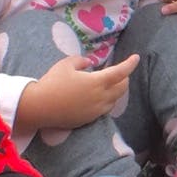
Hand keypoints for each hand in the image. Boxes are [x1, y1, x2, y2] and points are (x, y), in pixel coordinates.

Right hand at [15, 53, 139, 132]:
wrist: (40, 107)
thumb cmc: (52, 83)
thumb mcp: (65, 64)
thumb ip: (80, 61)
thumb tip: (88, 63)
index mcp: (97, 82)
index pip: (121, 72)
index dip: (130, 64)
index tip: (136, 58)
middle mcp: (101, 97)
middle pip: (122, 88)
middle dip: (124, 78)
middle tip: (119, 71)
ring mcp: (97, 110)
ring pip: (115, 99)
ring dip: (116, 90)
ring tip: (110, 83)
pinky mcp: (90, 119)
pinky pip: (106, 108)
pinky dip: (108, 100)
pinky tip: (100, 96)